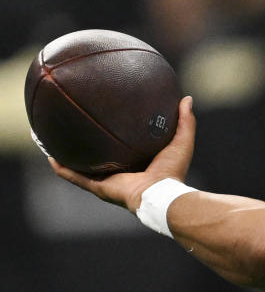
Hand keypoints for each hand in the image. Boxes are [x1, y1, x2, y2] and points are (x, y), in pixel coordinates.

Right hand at [50, 96, 196, 212]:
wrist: (161, 193)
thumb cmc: (173, 170)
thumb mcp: (181, 140)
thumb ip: (184, 121)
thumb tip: (185, 99)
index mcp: (139, 164)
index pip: (124, 149)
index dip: (116, 138)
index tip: (108, 122)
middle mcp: (121, 173)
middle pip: (101, 158)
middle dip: (90, 146)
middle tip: (78, 128)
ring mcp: (108, 181)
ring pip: (83, 168)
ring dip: (70, 157)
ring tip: (56, 143)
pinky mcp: (99, 187)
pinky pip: (76, 177)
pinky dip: (64, 169)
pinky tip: (52, 158)